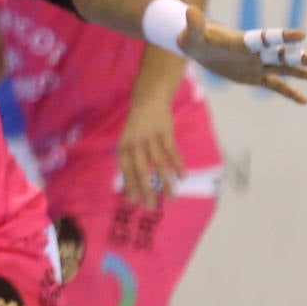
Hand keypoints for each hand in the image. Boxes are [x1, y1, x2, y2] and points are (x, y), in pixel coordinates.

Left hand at [118, 92, 183, 208]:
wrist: (148, 99)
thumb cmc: (137, 126)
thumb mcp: (128, 141)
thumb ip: (130, 161)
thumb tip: (130, 187)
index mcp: (124, 147)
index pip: (126, 170)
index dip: (130, 186)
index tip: (134, 203)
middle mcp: (135, 143)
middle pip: (140, 170)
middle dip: (146, 190)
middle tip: (151, 206)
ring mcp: (150, 138)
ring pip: (158, 164)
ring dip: (165, 182)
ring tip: (171, 198)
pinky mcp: (165, 132)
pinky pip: (172, 152)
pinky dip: (177, 165)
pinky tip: (182, 178)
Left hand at [180, 8, 306, 103]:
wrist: (198, 47)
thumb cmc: (193, 38)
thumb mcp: (190, 34)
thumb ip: (194, 24)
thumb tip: (190, 10)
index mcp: (243, 41)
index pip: (265, 39)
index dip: (282, 37)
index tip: (302, 35)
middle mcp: (255, 53)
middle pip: (281, 55)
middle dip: (299, 58)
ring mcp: (257, 65)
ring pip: (283, 70)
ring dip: (301, 73)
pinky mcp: (254, 77)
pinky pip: (275, 86)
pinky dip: (289, 93)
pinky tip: (305, 101)